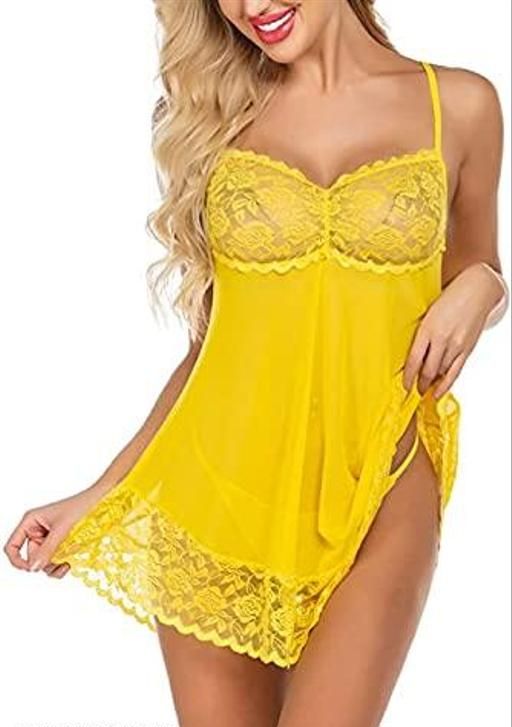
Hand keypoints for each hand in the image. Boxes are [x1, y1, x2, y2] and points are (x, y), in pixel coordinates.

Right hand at [3, 489, 101, 577]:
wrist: (103, 500)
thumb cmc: (82, 507)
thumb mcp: (62, 529)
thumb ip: (48, 549)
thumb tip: (33, 568)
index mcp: (31, 521)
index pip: (12, 546)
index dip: (17, 560)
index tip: (30, 569)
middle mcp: (37, 529)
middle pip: (31, 556)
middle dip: (44, 564)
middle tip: (59, 565)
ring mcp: (49, 537)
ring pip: (43, 560)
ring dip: (53, 566)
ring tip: (66, 565)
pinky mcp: (61, 542)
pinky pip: (55, 558)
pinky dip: (60, 564)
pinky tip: (69, 564)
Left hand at [403, 263, 504, 398]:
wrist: (475, 290)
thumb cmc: (448, 300)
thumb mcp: (428, 314)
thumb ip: (420, 333)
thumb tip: (410, 353)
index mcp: (428, 329)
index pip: (414, 359)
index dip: (408, 376)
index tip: (404, 386)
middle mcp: (442, 339)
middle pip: (428, 370)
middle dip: (420, 384)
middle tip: (413, 392)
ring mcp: (456, 345)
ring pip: (441, 373)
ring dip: (432, 384)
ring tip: (424, 391)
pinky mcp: (468, 349)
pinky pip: (456, 371)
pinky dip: (446, 384)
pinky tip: (439, 391)